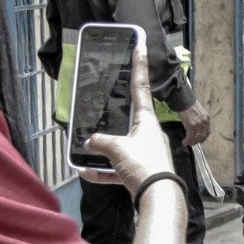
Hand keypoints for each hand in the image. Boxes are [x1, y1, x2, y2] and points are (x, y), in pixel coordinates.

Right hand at [79, 47, 175, 191]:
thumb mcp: (117, 148)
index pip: (141, 87)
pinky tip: (85, 174)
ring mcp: (145, 153)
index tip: (141, 46)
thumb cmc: (142, 164)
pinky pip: (117, 169)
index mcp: (147, 121)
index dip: (139, 66)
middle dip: (114, 115)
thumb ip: (101, 141)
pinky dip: (103, 172)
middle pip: (129, 119)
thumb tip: (90, 142)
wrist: (158, 197)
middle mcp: (148, 134)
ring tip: (85, 151)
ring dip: (104, 150)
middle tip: (103, 106)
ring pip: (121, 147)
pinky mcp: (140, 172)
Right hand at [178, 99, 211, 146]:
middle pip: (202, 135)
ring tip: (188, 143)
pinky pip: (190, 136)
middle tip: (192, 143)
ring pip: (196, 137)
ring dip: (191, 142)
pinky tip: (184, 142)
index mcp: (206, 117)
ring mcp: (198, 123)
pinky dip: (187, 140)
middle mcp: (204, 121)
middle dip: (197, 141)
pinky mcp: (191, 125)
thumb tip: (197, 129)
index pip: (207, 131)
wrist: (184, 100)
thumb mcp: (199, 112)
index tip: (200, 141)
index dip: (204, 138)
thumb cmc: (189, 105)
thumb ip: (200, 120)